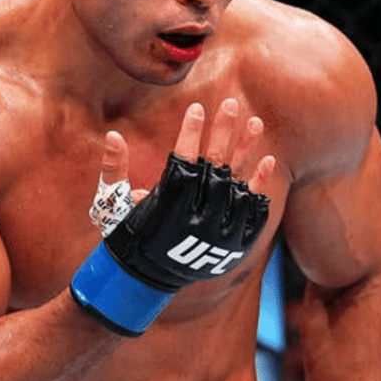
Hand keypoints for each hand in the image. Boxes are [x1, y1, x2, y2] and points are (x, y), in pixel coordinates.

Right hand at [71, 98, 273, 334]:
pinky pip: (251, 207)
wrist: (146, 277)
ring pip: (237, 181)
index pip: (183, 158)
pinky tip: (267, 160)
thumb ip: (114, 169)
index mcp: (167, 202)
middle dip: (222, 131)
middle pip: (214, 164)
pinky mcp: (232, 240)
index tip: (197, 107)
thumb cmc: (129, 234)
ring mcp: (218, 228)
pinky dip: (259, 183)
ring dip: (247, 150)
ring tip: (256, 122)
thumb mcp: (112, 203)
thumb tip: (112, 136)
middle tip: (231, 103)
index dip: (190, 131)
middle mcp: (195, 215)